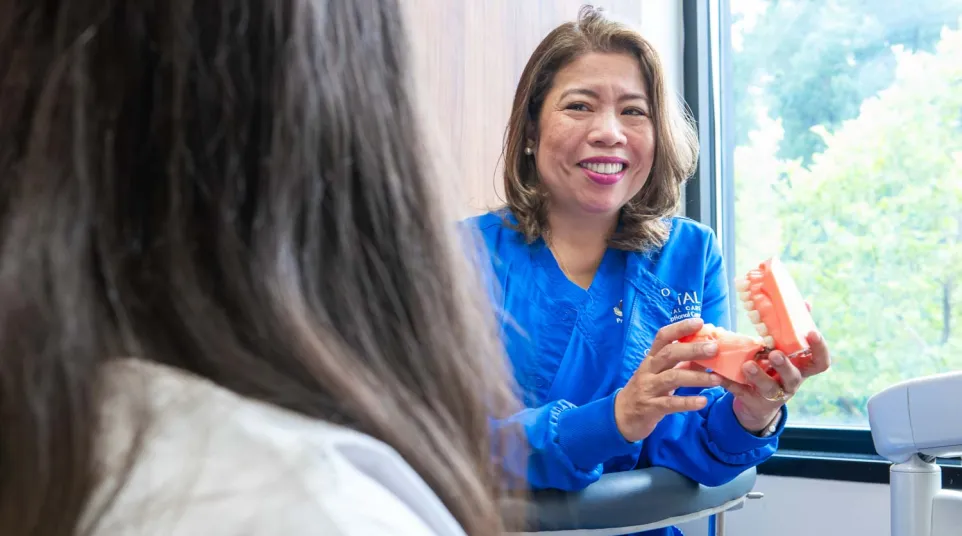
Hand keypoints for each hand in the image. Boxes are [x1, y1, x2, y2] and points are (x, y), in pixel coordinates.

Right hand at [615, 318, 724, 441]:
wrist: (622, 416)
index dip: (680, 328)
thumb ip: (680, 364)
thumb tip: (707, 354)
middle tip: (714, 348)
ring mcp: (648, 388)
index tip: (699, 322)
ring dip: (696, 377)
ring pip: (672, 378)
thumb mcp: (659, 374)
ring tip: (717, 379)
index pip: (663, 337)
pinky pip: (670, 403)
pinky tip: (703, 401)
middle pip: (669, 354)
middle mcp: (648, 370)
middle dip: (692, 349)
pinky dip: (687, 402)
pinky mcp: (650, 407)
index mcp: (651, 359)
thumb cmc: (646, 391)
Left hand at [722, 328, 831, 432]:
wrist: (758, 404)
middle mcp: (790, 383)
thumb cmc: (776, 370)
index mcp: (801, 369)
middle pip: (793, 377)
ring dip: (758, 376)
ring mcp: (773, 395)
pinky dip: (729, 383)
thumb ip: (793, 330)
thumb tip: (805, 302)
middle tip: (774, 354)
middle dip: (784, 366)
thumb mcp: (786, 352)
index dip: (819, 348)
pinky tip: (719, 375)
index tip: (811, 332)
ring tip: (747, 365)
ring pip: (769, 387)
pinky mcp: (753, 401)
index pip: (820, 362)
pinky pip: (741, 392)